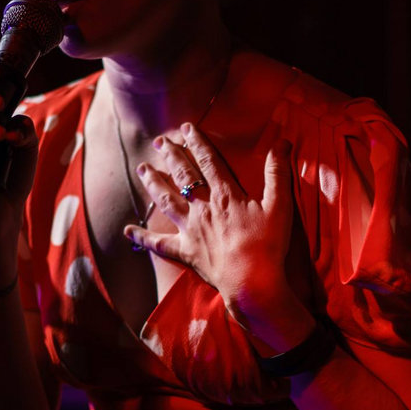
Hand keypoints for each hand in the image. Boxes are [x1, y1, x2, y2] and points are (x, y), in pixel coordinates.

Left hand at [125, 124, 307, 341]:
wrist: (252, 282)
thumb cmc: (268, 245)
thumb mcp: (280, 205)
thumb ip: (278, 172)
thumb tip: (282, 142)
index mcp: (226, 195)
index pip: (208, 161)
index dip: (197, 142)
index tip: (186, 127)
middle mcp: (203, 208)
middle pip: (183, 176)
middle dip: (170, 155)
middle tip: (159, 141)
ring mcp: (191, 230)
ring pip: (166, 201)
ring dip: (153, 183)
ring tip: (142, 169)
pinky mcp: (186, 252)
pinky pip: (159, 244)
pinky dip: (142, 237)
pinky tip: (128, 230)